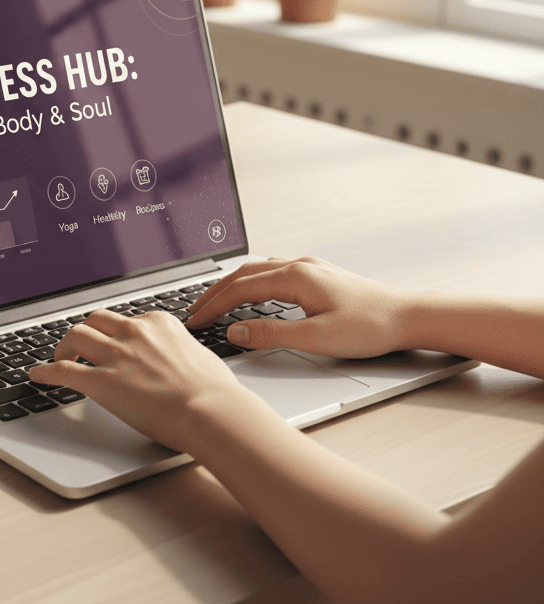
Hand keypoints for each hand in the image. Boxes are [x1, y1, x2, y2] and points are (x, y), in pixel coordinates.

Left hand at [28, 308, 247, 451]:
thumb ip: (183, 353)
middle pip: (96, 320)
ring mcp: (115, 355)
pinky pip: (64, 370)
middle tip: (80, 345)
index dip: (115, 332)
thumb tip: (184, 362)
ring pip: (76, 336)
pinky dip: (46, 371)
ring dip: (63, 346)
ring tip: (59, 357)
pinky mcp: (101, 381)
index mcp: (158, 323)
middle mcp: (134, 332)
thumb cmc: (215, 392)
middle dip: (86, 331)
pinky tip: (38, 375)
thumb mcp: (202, 358)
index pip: (127, 320)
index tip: (111, 340)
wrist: (210, 411)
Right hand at [185, 256, 416, 358]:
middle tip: (193, 311)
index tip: (194, 321)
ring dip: (231, 284)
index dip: (212, 306)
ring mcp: (309, 267)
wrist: (410, 315)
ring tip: (214, 301)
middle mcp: (298, 265)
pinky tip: (252, 290)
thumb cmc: (371, 327)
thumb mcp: (318, 338)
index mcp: (294, 277)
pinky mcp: (318, 274)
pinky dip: (251, 280)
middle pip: (242, 274)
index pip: (238, 289)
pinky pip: (272, 271)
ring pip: (256, 270)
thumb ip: (273, 335)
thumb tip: (236, 332)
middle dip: (214, 292)